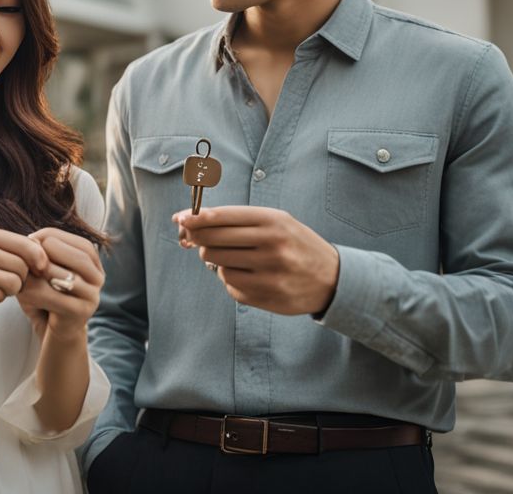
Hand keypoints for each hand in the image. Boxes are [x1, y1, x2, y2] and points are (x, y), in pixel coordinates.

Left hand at [16, 228, 103, 340]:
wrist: (53, 331)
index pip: (76, 240)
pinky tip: (24, 293)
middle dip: (47, 253)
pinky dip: (37, 293)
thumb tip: (31, 240)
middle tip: (25, 259)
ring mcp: (93, 296)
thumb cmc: (46, 295)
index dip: (49, 236)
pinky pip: (58, 298)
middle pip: (77, 255)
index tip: (27, 241)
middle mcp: (98, 277)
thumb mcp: (43, 269)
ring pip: (67, 275)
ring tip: (22, 275)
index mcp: (93, 262)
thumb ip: (41, 253)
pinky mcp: (81, 313)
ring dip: (40, 273)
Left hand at [174, 206, 339, 315]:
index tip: (179, 219)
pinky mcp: (267, 296)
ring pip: (218, 265)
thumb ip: (237, 221)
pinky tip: (246, 274)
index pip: (222, 217)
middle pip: (213, 241)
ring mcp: (270, 273)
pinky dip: (230, 279)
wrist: (333, 278)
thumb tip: (190, 223)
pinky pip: (230, 286)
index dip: (195, 218)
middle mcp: (272, 246)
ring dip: (216, 260)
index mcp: (273, 221)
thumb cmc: (295, 244)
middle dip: (200, 239)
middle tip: (196, 239)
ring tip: (232, 256)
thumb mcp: (276, 222)